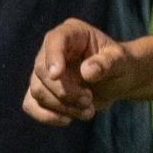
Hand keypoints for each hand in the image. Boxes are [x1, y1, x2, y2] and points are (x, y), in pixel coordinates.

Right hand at [23, 18, 139, 124]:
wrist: (119, 80)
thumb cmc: (121, 64)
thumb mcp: (121, 61)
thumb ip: (107, 63)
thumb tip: (86, 72)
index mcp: (72, 32)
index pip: (54, 40)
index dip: (53, 57)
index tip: (57, 75)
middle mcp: (53, 49)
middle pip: (42, 71)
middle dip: (64, 92)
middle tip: (88, 101)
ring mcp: (44, 70)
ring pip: (38, 91)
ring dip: (62, 106)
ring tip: (88, 111)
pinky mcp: (42, 90)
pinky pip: (31, 104)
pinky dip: (47, 116)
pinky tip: (67, 120)